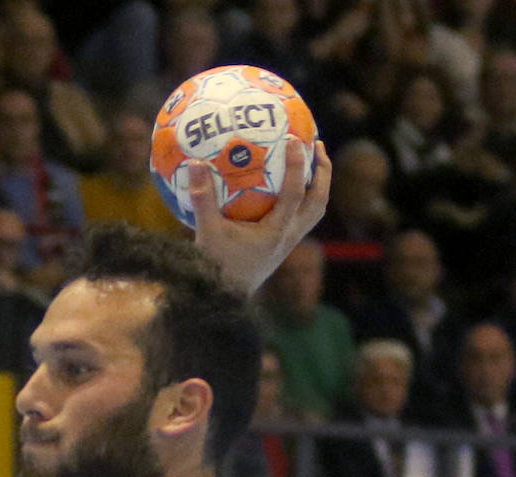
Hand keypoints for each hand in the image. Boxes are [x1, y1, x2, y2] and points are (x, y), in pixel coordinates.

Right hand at [191, 137, 332, 295]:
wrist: (225, 299)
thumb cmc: (216, 267)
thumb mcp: (206, 233)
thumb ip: (202, 199)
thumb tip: (194, 163)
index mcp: (276, 232)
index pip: (294, 194)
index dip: (297, 165)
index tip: (295, 140)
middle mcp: (289, 237)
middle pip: (318, 201)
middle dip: (322, 172)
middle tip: (317, 145)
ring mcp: (289, 242)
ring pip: (314, 210)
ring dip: (317, 184)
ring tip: (312, 161)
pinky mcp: (283, 246)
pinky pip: (301, 216)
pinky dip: (302, 197)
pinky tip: (288, 183)